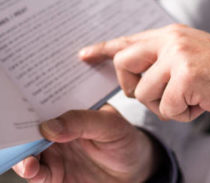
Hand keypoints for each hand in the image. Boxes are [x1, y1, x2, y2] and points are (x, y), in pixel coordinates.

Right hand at [13, 105, 158, 182]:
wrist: (133, 170)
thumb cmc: (124, 139)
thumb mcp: (110, 124)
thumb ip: (82, 121)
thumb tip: (48, 127)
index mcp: (72, 110)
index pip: (48, 101)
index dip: (33, 99)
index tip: (22, 100)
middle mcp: (60, 129)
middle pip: (33, 125)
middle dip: (20, 125)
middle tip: (13, 127)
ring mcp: (56, 151)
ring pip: (29, 149)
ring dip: (21, 150)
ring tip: (24, 153)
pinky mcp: (55, 173)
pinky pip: (37, 172)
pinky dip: (30, 170)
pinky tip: (31, 167)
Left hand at [79, 24, 209, 121]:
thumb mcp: (190, 57)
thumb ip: (163, 59)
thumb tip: (137, 73)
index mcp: (169, 35)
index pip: (127, 40)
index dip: (102, 48)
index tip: (83, 55)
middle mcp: (170, 40)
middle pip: (123, 64)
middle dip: (132, 87)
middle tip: (156, 93)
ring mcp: (178, 56)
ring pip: (143, 93)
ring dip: (165, 105)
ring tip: (190, 98)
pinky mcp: (187, 76)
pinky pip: (166, 107)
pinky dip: (182, 114)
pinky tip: (201, 103)